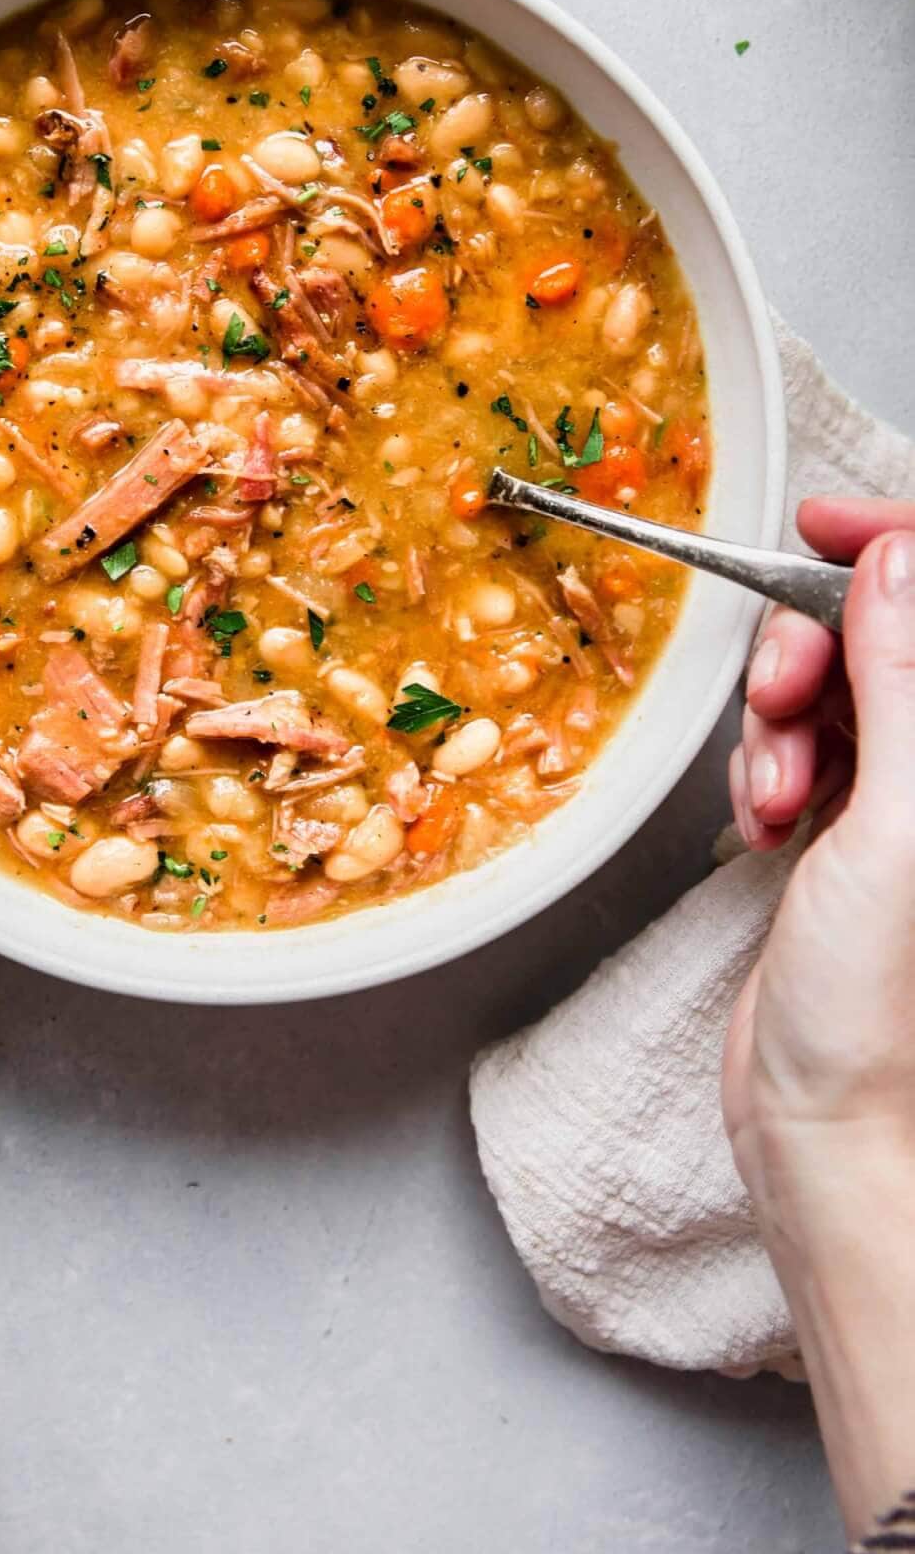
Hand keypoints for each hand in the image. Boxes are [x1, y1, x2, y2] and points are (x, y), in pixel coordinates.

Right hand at [723, 497, 914, 1164]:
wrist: (839, 1136)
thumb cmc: (891, 1016)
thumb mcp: (900, 828)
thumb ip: (905, 682)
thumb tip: (898, 561)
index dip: (900, 545)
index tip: (822, 527)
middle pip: (895, 637)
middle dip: (819, 645)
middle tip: (780, 692)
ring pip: (841, 686)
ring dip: (784, 719)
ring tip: (770, 789)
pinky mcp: (861, 832)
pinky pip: (808, 745)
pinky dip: (771, 766)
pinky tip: (763, 821)